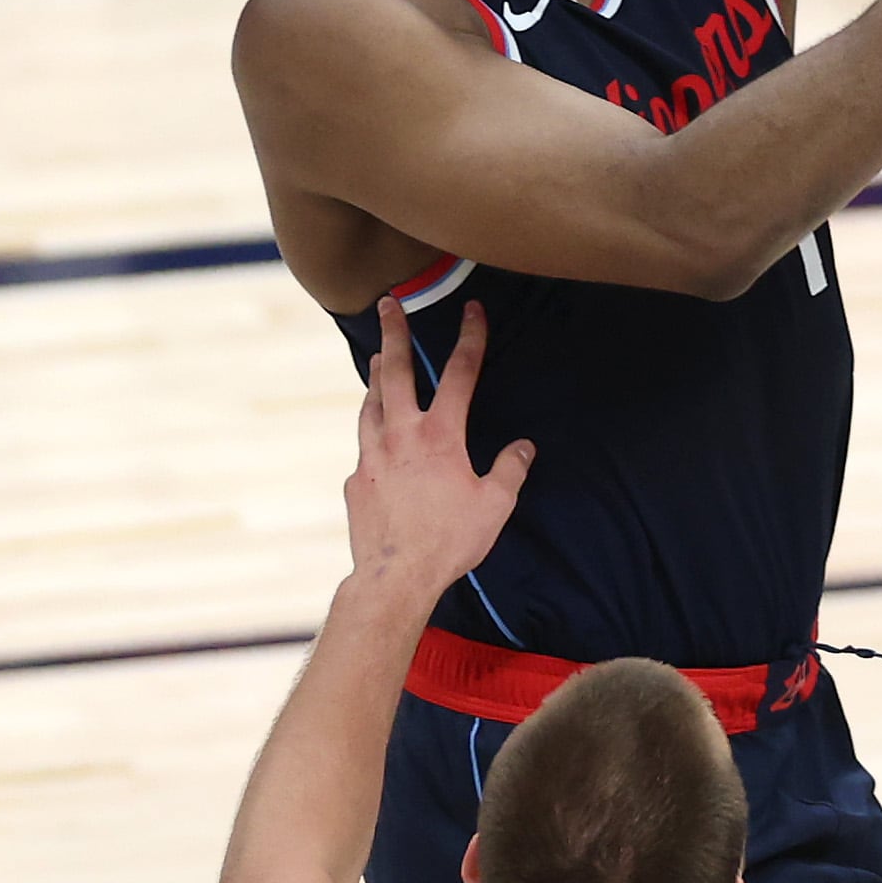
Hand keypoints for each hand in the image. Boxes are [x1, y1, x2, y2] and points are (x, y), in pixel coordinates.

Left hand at [345, 298, 532, 596]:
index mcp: (440, 436)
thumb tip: (524, 446)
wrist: (394, 578)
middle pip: (396, 372)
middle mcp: (401, 436)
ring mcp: (372, 456)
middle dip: (394, 334)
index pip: (460, 374)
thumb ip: (510, 469)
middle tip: (388, 304)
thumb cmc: (450, 541)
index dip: (471, 338)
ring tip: (379, 359)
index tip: (474, 309)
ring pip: (371, 403)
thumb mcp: (495, 504)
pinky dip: (372, 428)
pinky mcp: (357, 480)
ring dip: (377, 377)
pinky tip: (377, 433)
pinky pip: (365, 443)